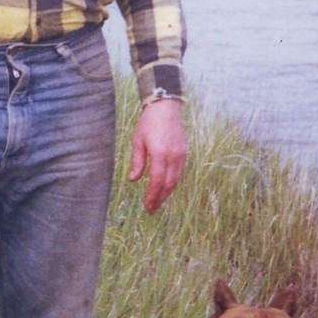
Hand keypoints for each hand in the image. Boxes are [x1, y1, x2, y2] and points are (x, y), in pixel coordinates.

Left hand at [128, 98, 186, 213]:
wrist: (165, 107)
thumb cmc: (148, 122)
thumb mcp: (137, 141)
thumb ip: (137, 162)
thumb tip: (133, 180)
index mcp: (160, 154)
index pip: (156, 181)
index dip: (152, 196)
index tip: (146, 207)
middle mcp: (173, 157)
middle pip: (168, 184)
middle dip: (159, 199)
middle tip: (151, 210)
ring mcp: (181, 155)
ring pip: (175, 180)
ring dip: (166, 193)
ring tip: (157, 202)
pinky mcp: (184, 153)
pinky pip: (179, 173)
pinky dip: (172, 183)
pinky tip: (165, 188)